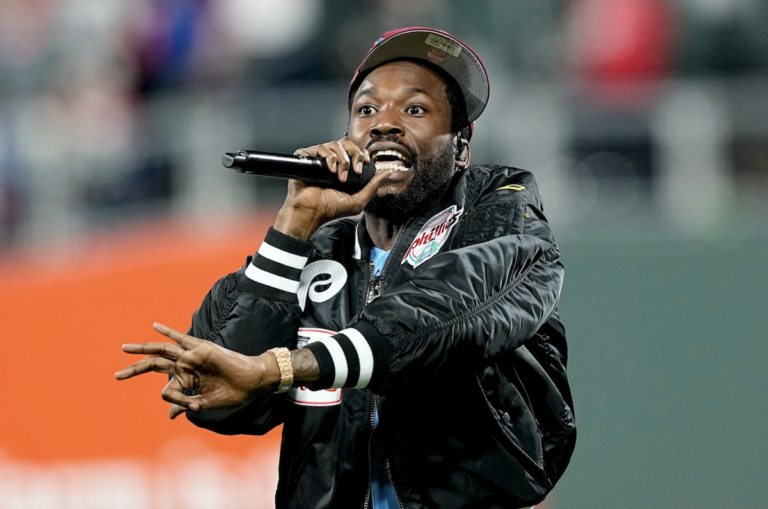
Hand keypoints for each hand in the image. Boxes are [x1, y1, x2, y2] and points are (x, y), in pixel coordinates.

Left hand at [115, 323, 277, 418]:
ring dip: (142, 348)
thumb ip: (186, 404)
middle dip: (135, 369)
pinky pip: (181, 338)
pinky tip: (154, 326)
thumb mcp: (205, 403)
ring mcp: (192, 356)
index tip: (184, 406)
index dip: (171, 399)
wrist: (251, 383)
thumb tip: (169, 415)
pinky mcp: (200, 348)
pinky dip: (168, 331)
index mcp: (187, 379)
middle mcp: (186, 366)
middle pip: (155, 364)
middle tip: (117, 376)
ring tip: (124, 348)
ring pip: (162, 350)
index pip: (167, 387)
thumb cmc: (232, 393)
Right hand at [274, 138, 393, 239]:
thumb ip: (373, 186)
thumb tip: (389, 171)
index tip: (366, 162)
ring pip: (334, 144)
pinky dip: (328, 157)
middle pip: (346, 143)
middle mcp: (331, 161)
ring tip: (340, 176)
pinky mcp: (306, 158)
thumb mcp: (358, 200)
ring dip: (342, 160)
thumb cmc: (330, 209)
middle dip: (354, 154)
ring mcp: (318, 159)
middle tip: (356, 170)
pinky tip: (331, 170)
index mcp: (343, 168)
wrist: (310, 212)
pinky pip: (319, 148)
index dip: (362, 152)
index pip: (355, 149)